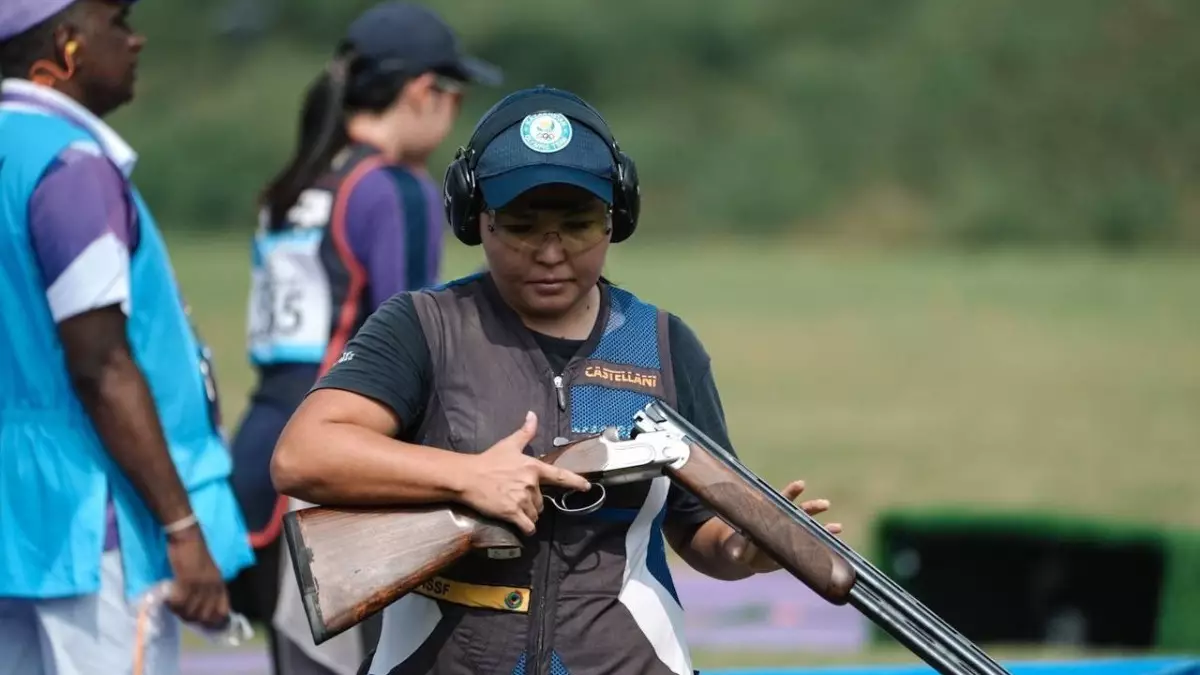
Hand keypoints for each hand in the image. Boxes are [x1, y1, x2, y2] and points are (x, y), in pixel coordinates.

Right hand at [164, 524, 230, 628]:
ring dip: (180, 612)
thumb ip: (207, 589)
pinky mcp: (187, 580)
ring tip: (173, 606)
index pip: (222, 611)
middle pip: (204, 615)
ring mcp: (201, 584)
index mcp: (220, 584)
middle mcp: (213, 586)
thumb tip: (200, 607)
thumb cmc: (194, 553)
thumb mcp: (207, 573)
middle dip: (192, 619)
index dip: (213, 622)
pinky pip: (180, 601)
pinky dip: (173, 604)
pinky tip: (168, 600)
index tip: (201, 624)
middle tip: (181, 613)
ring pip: (191, 610)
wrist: (187, 537)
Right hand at [459, 411, 591, 535]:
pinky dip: (527, 528)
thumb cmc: (488, 460)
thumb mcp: (509, 444)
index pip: (560, 476)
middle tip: (518, 497)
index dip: (576, 482)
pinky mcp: (512, 513)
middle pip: (542, 501)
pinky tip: (523, 527)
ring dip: (529, 514)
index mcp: (534, 467)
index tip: (587, 487)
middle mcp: (531, 484)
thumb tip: (532, 415)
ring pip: (535, 514)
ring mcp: (522, 499)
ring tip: (515, 508)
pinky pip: (527, 526)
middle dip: (534, 502)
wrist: (468, 477)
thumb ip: (525, 432)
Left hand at [722, 479, 843, 574]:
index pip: (780, 500)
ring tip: (838, 527)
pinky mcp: (793, 548)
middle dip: (811, 508)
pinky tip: (836, 542)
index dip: (790, 493)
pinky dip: (823, 542)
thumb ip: (737, 549)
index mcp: (768, 515)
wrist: (743, 558)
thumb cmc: (736, 547)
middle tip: (825, 504)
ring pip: (807, 527)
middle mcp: (781, 522)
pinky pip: (810, 543)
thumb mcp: (734, 547)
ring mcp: (789, 534)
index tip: (801, 485)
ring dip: (822, 527)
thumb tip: (737, 554)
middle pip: (798, 512)